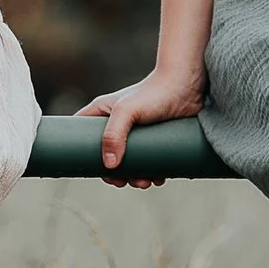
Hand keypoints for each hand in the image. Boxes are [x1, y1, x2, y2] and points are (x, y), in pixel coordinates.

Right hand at [77, 67, 204, 186]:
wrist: (187, 85)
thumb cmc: (155, 92)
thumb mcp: (127, 111)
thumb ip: (114, 135)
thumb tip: (109, 166)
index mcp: (102, 113)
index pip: (80, 135)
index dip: (82, 154)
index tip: (97, 170)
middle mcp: (117, 123)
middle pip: (106, 155)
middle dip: (115, 173)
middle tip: (126, 181)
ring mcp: (136, 131)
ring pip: (128, 161)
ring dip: (135, 177)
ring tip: (146, 182)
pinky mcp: (154, 138)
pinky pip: (148, 161)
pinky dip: (151, 172)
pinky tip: (158, 177)